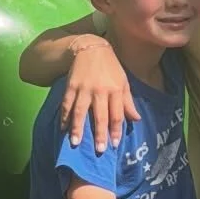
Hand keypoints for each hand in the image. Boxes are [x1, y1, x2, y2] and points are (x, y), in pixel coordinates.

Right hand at [62, 38, 137, 152]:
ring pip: (80, 111)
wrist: (91, 48)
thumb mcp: (123, 82)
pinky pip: (67, 103)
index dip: (116, 130)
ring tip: (75, 143)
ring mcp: (84, 88)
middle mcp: (100, 90)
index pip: (116, 114)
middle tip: (99, 150)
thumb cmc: (111, 68)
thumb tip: (136, 119)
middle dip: (99, 133)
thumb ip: (128, 102)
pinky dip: (64, 116)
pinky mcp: (71, 85)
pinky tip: (63, 128)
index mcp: (115, 90)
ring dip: (77, 128)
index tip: (114, 144)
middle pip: (100, 115)